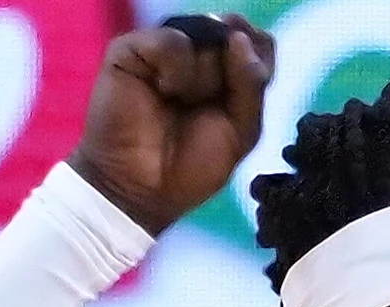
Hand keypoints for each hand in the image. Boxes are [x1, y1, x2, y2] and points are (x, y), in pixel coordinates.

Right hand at [70, 15, 276, 234]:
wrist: (143, 189)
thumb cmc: (192, 165)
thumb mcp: (242, 131)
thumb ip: (251, 83)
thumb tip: (238, 35)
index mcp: (226, 70)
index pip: (258, 42)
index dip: (257, 62)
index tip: (244, 94)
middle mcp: (195, 51)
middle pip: (233, 33)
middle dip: (231, 74)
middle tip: (209, 105)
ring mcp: (163, 47)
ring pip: (204, 35)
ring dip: (203, 77)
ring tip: (180, 103)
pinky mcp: (131, 49)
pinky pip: (172, 42)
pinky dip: (176, 71)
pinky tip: (163, 92)